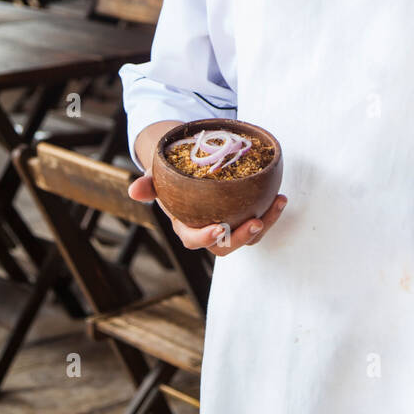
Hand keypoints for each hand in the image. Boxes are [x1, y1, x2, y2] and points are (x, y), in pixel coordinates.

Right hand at [128, 172, 288, 257]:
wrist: (189, 167)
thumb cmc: (172, 175)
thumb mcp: (158, 176)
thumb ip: (148, 184)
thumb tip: (134, 190)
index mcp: (186, 226)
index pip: (193, 240)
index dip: (205, 238)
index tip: (218, 228)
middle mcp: (209, 230)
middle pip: (226, 246)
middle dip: (242, 237)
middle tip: (255, 222)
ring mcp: (229, 225)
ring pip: (248, 236)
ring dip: (265, 223)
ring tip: (277, 203)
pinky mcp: (244, 216)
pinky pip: (259, 221)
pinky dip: (271, 211)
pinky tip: (280, 197)